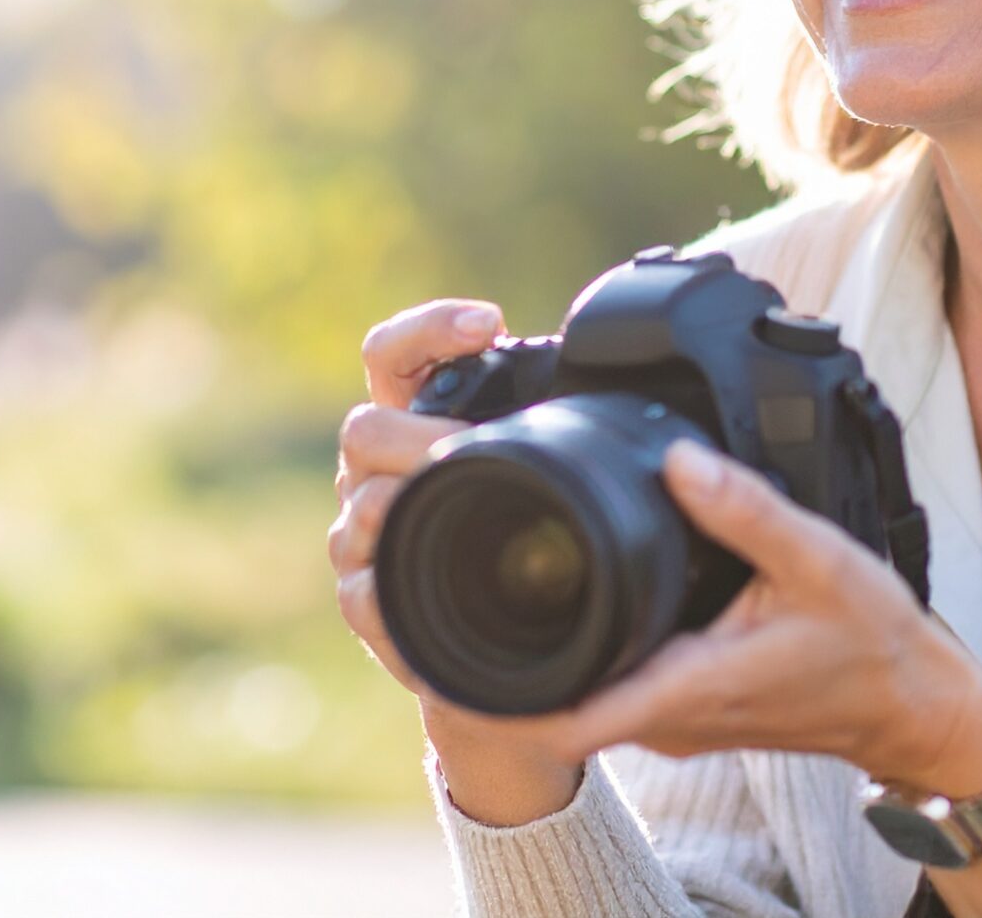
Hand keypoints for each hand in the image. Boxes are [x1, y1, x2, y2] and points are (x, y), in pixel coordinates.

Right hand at [328, 297, 583, 823]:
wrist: (520, 659)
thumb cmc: (543, 553)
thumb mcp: (554, 476)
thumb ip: (560, 423)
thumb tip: (620, 367)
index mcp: (418, 424)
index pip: (392, 355)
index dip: (429, 329)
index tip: (490, 323)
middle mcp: (378, 473)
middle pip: (364, 428)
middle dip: (420, 434)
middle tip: (473, 445)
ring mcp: (364, 537)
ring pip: (362, 506)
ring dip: (414, 507)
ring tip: (465, 511)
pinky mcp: (370, 604)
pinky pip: (365, 593)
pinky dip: (403, 591)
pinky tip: (440, 592)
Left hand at [490, 438, 981, 795]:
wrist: (913, 706)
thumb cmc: (874, 643)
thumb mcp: (819, 559)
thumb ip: (746, 509)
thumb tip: (674, 457)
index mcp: (685, 686)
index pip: (560, 712)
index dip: (497, 679)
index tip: (462, 620)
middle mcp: (667, 716)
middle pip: (551, 692)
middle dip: (510, 638)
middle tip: (483, 556)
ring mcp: (673, 718)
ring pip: (580, 684)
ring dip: (550, 637)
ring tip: (523, 561)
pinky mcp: (683, 706)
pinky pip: (613, 678)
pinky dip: (592, 639)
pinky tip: (590, 586)